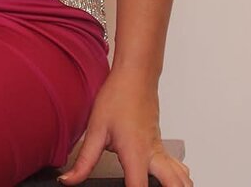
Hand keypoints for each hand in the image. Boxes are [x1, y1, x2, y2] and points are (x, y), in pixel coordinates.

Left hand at [55, 72, 192, 185]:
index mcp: (136, 152)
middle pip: (172, 185)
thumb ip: (84, 160)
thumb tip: (69, 180)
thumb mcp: (96, 129)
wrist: (135, 74)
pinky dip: (178, 178)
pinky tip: (171, 183)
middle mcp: (153, 154)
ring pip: (181, 177)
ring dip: (178, 186)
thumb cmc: (118, 95)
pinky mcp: (161, 145)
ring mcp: (160, 150)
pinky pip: (177, 166)